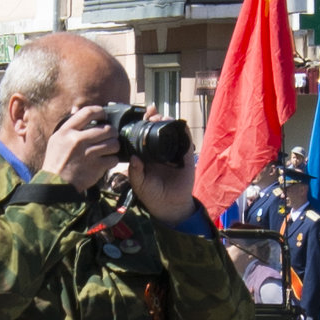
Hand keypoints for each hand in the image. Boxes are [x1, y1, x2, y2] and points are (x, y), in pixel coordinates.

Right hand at [41, 105, 121, 191]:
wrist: (55, 185)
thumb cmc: (56, 161)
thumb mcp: (56, 140)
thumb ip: (69, 125)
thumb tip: (76, 108)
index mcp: (67, 132)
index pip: (88, 112)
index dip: (100, 112)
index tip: (103, 116)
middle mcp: (78, 140)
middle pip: (106, 129)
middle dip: (112, 132)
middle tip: (110, 136)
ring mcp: (88, 154)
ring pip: (113, 144)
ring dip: (114, 146)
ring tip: (109, 149)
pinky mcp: (96, 167)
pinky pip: (113, 159)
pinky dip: (112, 160)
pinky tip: (106, 161)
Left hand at [126, 106, 197, 225]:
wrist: (170, 206)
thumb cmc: (152, 195)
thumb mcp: (139, 184)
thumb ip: (135, 171)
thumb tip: (134, 157)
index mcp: (146, 154)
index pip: (144, 134)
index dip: (142, 123)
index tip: (141, 115)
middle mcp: (159, 150)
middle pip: (157, 128)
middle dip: (155, 118)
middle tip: (152, 114)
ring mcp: (172, 152)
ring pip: (171, 131)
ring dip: (168, 122)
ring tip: (162, 118)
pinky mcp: (185, 156)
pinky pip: (186, 140)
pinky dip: (183, 131)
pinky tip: (178, 125)